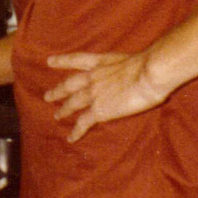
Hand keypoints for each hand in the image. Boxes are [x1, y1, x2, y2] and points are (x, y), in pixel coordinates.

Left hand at [44, 51, 166, 141]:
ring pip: (72, 103)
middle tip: (48, 96)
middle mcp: (93, 76)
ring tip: (56, 115)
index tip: (50, 61)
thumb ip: (127, 67)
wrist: (148, 73)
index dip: (62, 61)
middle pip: (70, 84)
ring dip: (64, 109)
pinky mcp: (99, 110)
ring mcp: (93, 93)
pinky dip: (76, 131)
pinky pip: (83, 122)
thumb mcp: (132, 59)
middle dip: (58, 90)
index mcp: (101, 61)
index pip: (76, 60)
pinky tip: (70, 138)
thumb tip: (136, 72)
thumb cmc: (149, 64)